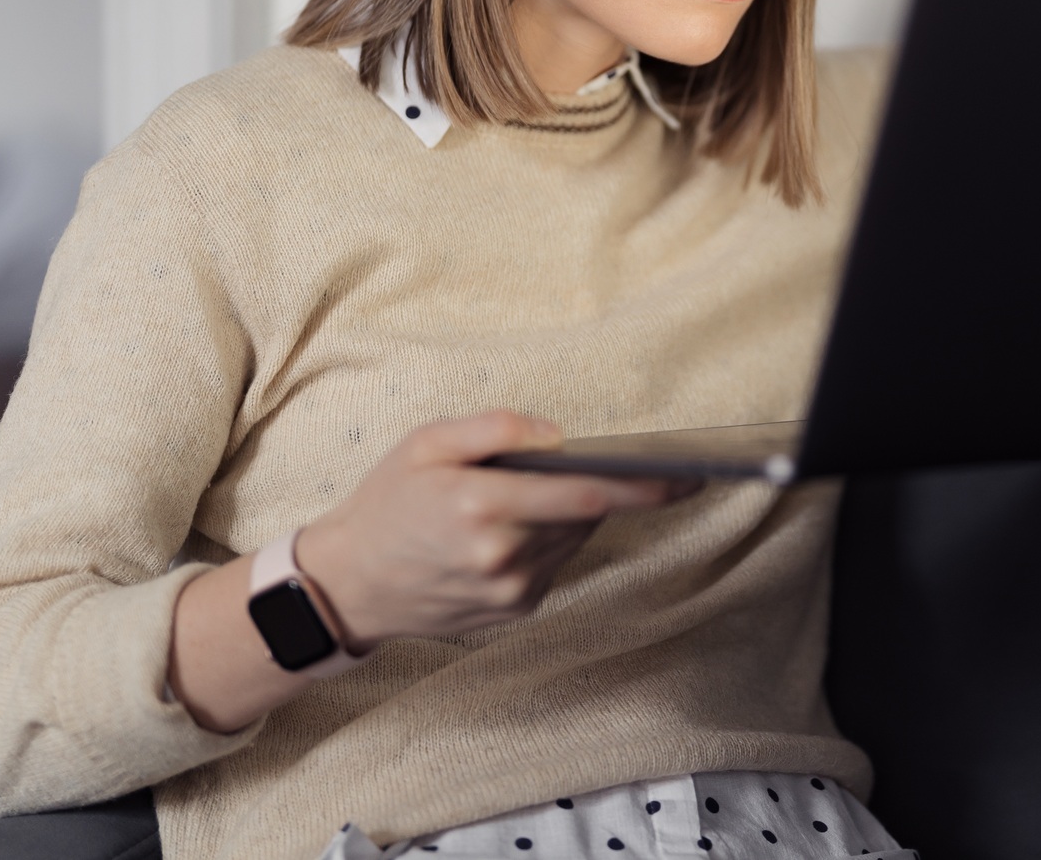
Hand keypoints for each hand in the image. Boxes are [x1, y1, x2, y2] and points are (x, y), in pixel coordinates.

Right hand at [295, 410, 690, 647]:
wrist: (351, 583)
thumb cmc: (387, 503)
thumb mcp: (426, 443)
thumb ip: (495, 429)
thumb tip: (557, 434)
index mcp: (481, 506)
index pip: (587, 494)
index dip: (646, 486)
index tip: (689, 476)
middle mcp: (502, 555)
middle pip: (589, 515)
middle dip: (607, 488)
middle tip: (625, 465)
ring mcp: (511, 589)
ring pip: (575, 539)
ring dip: (573, 513)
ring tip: (532, 494)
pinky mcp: (515, 610)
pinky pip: (556, 563)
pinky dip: (551, 539)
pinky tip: (516, 528)